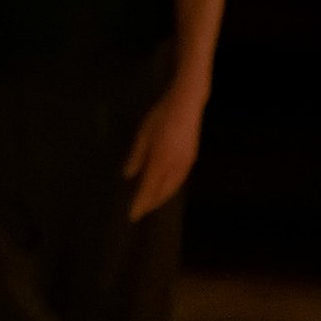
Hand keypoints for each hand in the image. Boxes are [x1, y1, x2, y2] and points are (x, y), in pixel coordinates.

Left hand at [123, 84, 205, 221]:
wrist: (187, 104)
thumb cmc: (160, 116)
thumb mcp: (143, 135)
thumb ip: (136, 157)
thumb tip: (128, 175)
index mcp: (160, 161)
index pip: (148, 189)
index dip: (140, 203)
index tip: (132, 216)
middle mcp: (175, 167)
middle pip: (162, 192)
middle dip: (151, 203)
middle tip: (140, 211)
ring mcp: (186, 164)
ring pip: (173, 188)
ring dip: (162, 197)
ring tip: (151, 202)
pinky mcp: (191, 159)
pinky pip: (179, 180)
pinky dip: (171, 188)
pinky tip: (165, 187)